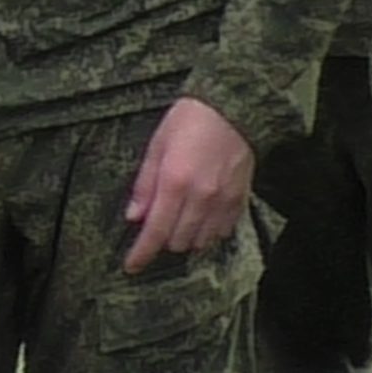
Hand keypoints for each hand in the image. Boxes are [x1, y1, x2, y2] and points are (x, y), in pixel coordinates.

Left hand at [122, 96, 253, 272]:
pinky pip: (223, 231)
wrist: (234, 106)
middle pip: (178, 241)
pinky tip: (203, 216)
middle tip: (159, 223)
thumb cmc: (189, 119)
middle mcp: (200, 197)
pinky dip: (209, 231)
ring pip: (201, 241)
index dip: (142, 253)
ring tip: (181, 220)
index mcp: (174, 182)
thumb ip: (145, 185)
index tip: (131, 266)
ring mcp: (223, 201)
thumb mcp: (157, 146)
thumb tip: (134, 217)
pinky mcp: (240, 199)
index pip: (155, 231)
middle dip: (164, 239)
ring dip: (187, 237)